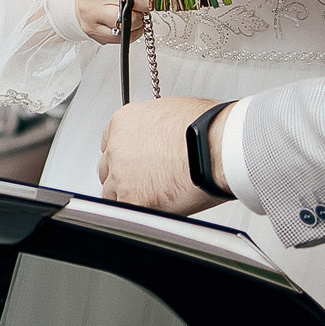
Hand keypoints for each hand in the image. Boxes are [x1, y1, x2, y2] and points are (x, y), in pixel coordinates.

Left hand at [99, 96, 224, 213]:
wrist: (216, 146)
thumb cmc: (206, 128)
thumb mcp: (172, 112)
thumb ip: (156, 127)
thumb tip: (162, 137)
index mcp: (124, 122)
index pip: (110, 143)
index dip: (125, 156)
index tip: (136, 162)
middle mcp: (117, 147)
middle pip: (108, 168)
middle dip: (124, 176)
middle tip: (146, 181)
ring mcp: (121, 175)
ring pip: (112, 193)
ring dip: (128, 196)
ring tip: (155, 197)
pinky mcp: (133, 200)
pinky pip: (125, 212)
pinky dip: (138, 214)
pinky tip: (156, 211)